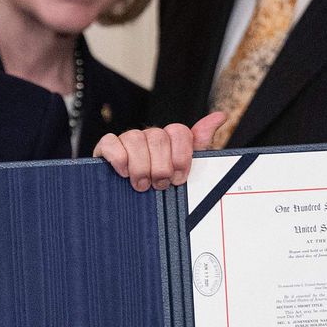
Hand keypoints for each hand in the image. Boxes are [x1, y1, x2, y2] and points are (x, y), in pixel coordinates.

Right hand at [94, 111, 225, 191]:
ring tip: (142, 185)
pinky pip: (110, 142)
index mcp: (169, 140)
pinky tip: (124, 172)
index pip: (179, 131)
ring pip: (134, 138)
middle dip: (161, 165)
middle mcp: (148, 136)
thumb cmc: (159, 186)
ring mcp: (126, 141)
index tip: (179, 177)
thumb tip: (220, 116)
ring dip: (140, 166)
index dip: (181, 155)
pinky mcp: (105, 149)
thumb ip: (201, 144)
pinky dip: (118, 158)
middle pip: (157, 136)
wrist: (128, 210)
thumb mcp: (185, 170)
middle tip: (160, 184)